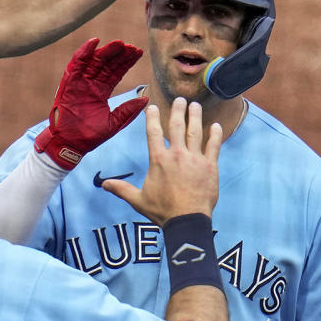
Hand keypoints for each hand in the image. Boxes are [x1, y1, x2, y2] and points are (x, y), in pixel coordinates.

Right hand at [34, 38, 147, 169]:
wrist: (70, 146)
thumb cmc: (89, 136)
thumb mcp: (113, 123)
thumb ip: (128, 111)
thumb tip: (146, 99)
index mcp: (100, 92)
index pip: (115, 73)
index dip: (126, 62)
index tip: (138, 52)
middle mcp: (90, 85)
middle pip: (106, 64)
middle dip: (118, 54)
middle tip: (131, 46)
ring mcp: (79, 83)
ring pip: (93, 62)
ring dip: (105, 51)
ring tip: (119, 43)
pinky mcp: (68, 84)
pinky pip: (76, 65)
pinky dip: (84, 52)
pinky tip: (94, 42)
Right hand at [104, 98, 221, 225]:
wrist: (187, 220)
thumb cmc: (162, 211)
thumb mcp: (138, 200)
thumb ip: (121, 189)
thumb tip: (103, 185)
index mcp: (158, 160)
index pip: (153, 132)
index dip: (152, 117)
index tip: (153, 106)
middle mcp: (177, 154)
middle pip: (177, 126)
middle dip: (178, 111)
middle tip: (180, 99)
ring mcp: (195, 159)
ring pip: (196, 132)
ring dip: (196, 116)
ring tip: (196, 105)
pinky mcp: (210, 166)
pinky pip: (214, 146)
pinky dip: (215, 135)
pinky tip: (217, 125)